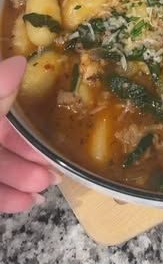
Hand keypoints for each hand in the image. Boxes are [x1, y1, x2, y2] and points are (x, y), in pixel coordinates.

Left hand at [0, 56, 60, 212]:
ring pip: (1, 166)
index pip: (2, 101)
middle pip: (4, 137)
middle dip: (31, 152)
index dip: (23, 109)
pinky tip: (29, 203)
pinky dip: (9, 198)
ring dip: (26, 177)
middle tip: (55, 162)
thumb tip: (19, 61)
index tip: (51, 117)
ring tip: (46, 185)